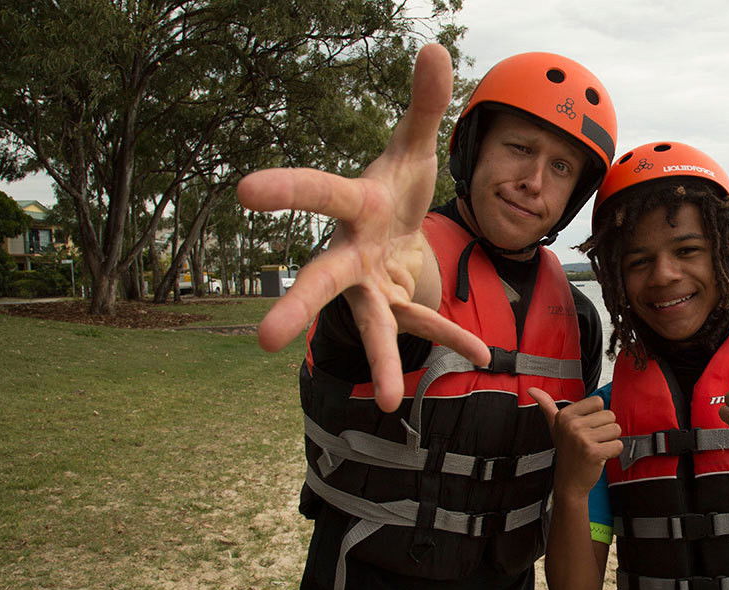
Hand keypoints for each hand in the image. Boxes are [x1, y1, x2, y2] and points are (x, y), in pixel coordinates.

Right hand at [237, 44, 489, 411]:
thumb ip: (423, 105)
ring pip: (375, 324)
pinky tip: (484, 353)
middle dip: (298, 306)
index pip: (319, 191)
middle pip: (322, 280)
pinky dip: (453, 335)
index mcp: (357, 207)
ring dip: (382, 358)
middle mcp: (353, 254)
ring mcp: (374, 287)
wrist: (397, 229)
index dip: (285, 189)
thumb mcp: (414, 147)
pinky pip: (428, 322)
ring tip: (385, 402)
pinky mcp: (399, 305)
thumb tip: (434, 48)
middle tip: (266, 339)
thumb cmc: (397, 186)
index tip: (243, 192)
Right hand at [529, 388, 622, 497]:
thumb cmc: (567, 453)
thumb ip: (547, 406)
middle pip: (610, 415)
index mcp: (565, 415)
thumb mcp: (555, 427)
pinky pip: (618, 445)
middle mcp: (572, 425)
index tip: (585, 428)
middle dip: (605, 430)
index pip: (598, 402)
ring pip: (616, 429)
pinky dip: (613, 453)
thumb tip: (532, 390)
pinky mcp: (593, 452)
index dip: (597, 416)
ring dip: (609, 441)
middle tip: (590, 441)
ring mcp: (582, 439)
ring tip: (595, 448)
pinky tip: (599, 457)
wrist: (569, 482)